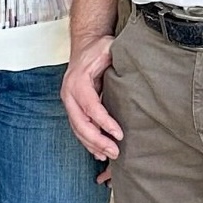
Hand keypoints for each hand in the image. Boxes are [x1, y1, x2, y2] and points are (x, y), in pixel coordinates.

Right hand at [61, 35, 122, 160]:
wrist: (84, 46)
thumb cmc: (97, 49)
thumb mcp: (107, 48)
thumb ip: (116, 58)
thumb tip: (133, 66)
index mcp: (77, 82)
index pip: (90, 107)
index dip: (104, 122)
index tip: (119, 134)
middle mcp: (69, 94)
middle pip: (80, 123)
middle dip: (97, 141)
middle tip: (115, 152)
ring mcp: (69, 102)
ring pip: (77, 129)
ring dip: (92, 145)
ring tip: (109, 155)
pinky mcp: (73, 108)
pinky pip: (78, 128)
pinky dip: (87, 142)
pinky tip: (98, 152)